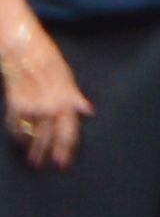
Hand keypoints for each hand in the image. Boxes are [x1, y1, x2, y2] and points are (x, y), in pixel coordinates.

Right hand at [1, 29, 78, 171]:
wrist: (24, 51)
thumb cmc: (48, 60)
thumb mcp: (69, 78)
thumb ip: (76, 97)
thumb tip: (88, 110)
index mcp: (66, 102)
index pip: (68, 133)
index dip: (65, 149)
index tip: (62, 164)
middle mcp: (49, 108)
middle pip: (48, 138)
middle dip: (46, 154)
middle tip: (43, 166)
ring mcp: (31, 108)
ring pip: (30, 134)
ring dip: (30, 147)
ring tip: (31, 159)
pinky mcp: (15, 105)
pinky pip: (15, 125)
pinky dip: (16, 133)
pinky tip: (18, 139)